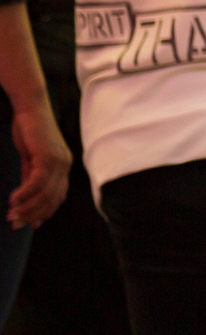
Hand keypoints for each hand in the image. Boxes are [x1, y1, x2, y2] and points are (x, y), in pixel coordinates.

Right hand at [8, 100, 68, 228]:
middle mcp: (65, 167)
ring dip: (28, 208)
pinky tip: (14, 200)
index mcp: (63, 168)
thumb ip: (30, 177)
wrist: (30, 108)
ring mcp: (59, 162)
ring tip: (12, 216)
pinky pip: (37, 182)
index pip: (57, 197)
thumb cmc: (29, 131)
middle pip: (52, 199)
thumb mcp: (30, 159)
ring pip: (45, 194)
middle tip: (15, 224)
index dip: (45, 213)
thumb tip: (25, 198)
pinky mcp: (48, 157)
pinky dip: (25, 193)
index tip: (31, 225)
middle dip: (33, 215)